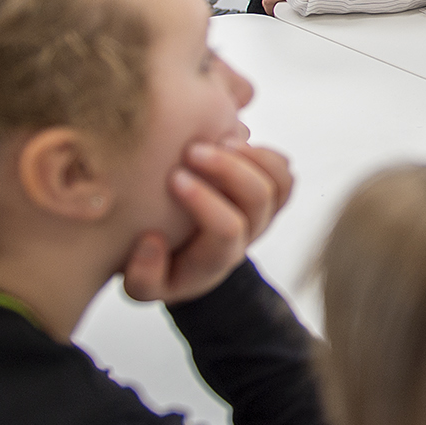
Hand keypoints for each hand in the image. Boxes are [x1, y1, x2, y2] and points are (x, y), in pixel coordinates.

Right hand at [122, 140, 292, 304]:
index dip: (204, 201)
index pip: (227, 229)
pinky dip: (264, 152)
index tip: (173, 178)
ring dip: (252, 156)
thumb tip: (152, 241)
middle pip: (259, 199)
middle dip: (227, 169)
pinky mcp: (268, 193)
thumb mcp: (142, 287)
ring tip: (218, 137)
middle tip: (191, 150)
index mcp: (218, 258)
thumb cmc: (161, 269)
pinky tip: (230, 137)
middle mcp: (248, 235)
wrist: (186, 261)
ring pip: (279, 182)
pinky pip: (283, 171)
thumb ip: (142, 276)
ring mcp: (263, 214)